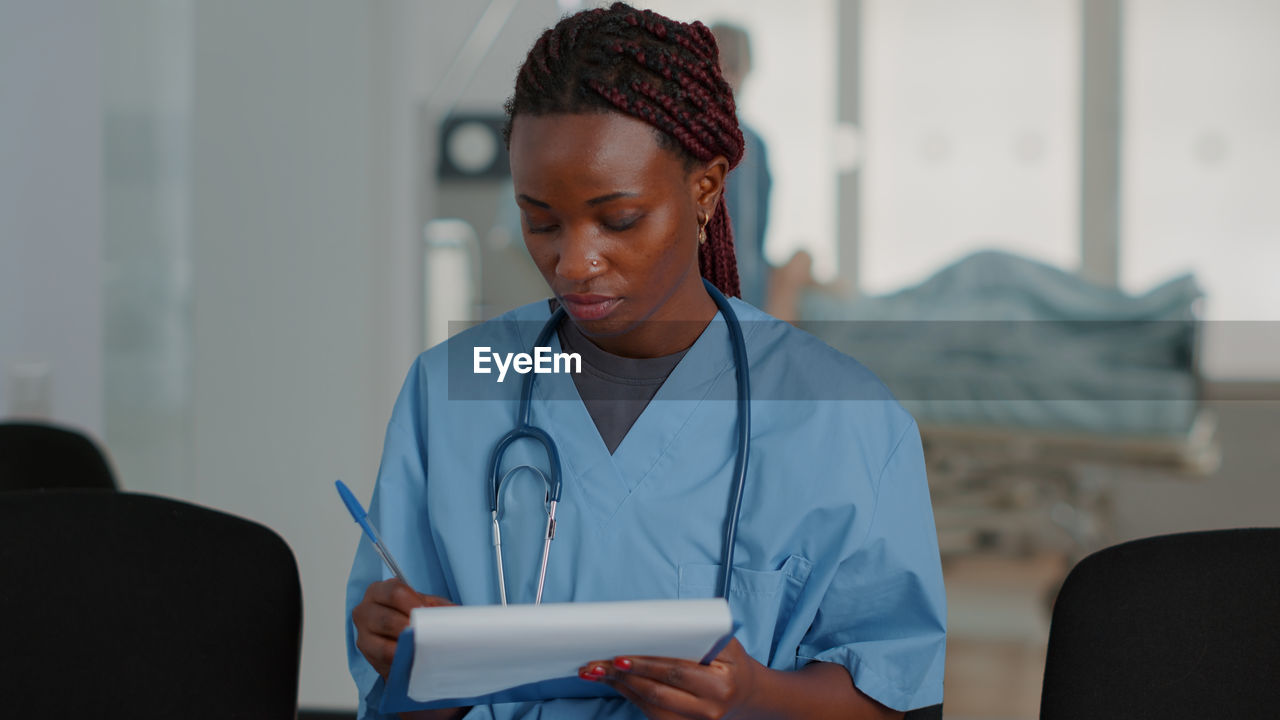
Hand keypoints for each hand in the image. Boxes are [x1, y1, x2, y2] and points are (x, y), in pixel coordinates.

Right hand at [352, 579, 453, 677]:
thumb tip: (455, 613)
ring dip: (406, 645)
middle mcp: (365, 609)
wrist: (399, 643)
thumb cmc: (409, 618)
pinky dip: (400, 657)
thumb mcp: (424, 606)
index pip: (394, 592)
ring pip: (383, 642)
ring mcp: (363, 633)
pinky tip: (413, 657)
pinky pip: (383, 657)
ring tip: (422, 646)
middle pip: (387, 618)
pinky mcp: (366, 653)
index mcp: (379, 591)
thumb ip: (437, 607)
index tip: (427, 613)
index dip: (413, 603)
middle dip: (410, 628)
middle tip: (426, 634)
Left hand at [577, 639, 762, 718]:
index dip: (646, 665)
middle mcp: (708, 709)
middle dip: (624, 677)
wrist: (746, 695)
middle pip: (657, 692)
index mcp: (720, 684)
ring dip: (620, 687)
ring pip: (649, 705)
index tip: (620, 657)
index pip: (676, 671)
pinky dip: (630, 695)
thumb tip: (659, 625)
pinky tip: (614, 682)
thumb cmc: (732, 663)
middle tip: (597, 663)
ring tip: (596, 671)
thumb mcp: (726, 645)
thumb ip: (700, 636)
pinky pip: (650, 713)